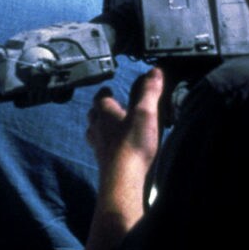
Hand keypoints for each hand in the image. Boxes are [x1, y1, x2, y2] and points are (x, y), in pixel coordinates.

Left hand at [82, 67, 164, 249]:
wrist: (122, 178)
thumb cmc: (131, 144)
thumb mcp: (145, 112)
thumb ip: (149, 92)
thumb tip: (155, 71)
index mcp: (104, 112)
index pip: (100, 97)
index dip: (105, 93)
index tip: (108, 90)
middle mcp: (97, 128)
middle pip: (93, 115)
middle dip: (100, 110)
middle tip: (108, 108)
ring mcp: (98, 146)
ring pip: (94, 132)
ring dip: (100, 128)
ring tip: (109, 128)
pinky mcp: (104, 161)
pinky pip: (101, 149)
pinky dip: (106, 145)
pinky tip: (115, 149)